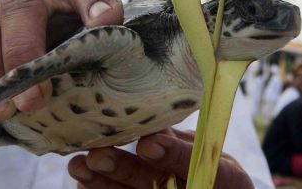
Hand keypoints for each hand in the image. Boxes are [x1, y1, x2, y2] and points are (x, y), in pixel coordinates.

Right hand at [0, 0, 122, 120]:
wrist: (6, 24)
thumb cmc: (58, 31)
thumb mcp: (80, 34)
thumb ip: (92, 49)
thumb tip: (102, 91)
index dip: (97, 1)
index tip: (106, 21)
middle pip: (24, 5)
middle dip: (25, 54)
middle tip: (34, 100)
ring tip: (6, 111)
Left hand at [68, 128, 253, 188]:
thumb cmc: (214, 166)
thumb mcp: (208, 148)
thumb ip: (181, 139)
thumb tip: (151, 119)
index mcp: (222, 174)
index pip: (195, 163)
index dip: (172, 153)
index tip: (147, 143)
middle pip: (157, 184)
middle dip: (125, 170)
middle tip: (98, 156)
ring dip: (103, 183)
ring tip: (79, 166)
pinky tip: (83, 182)